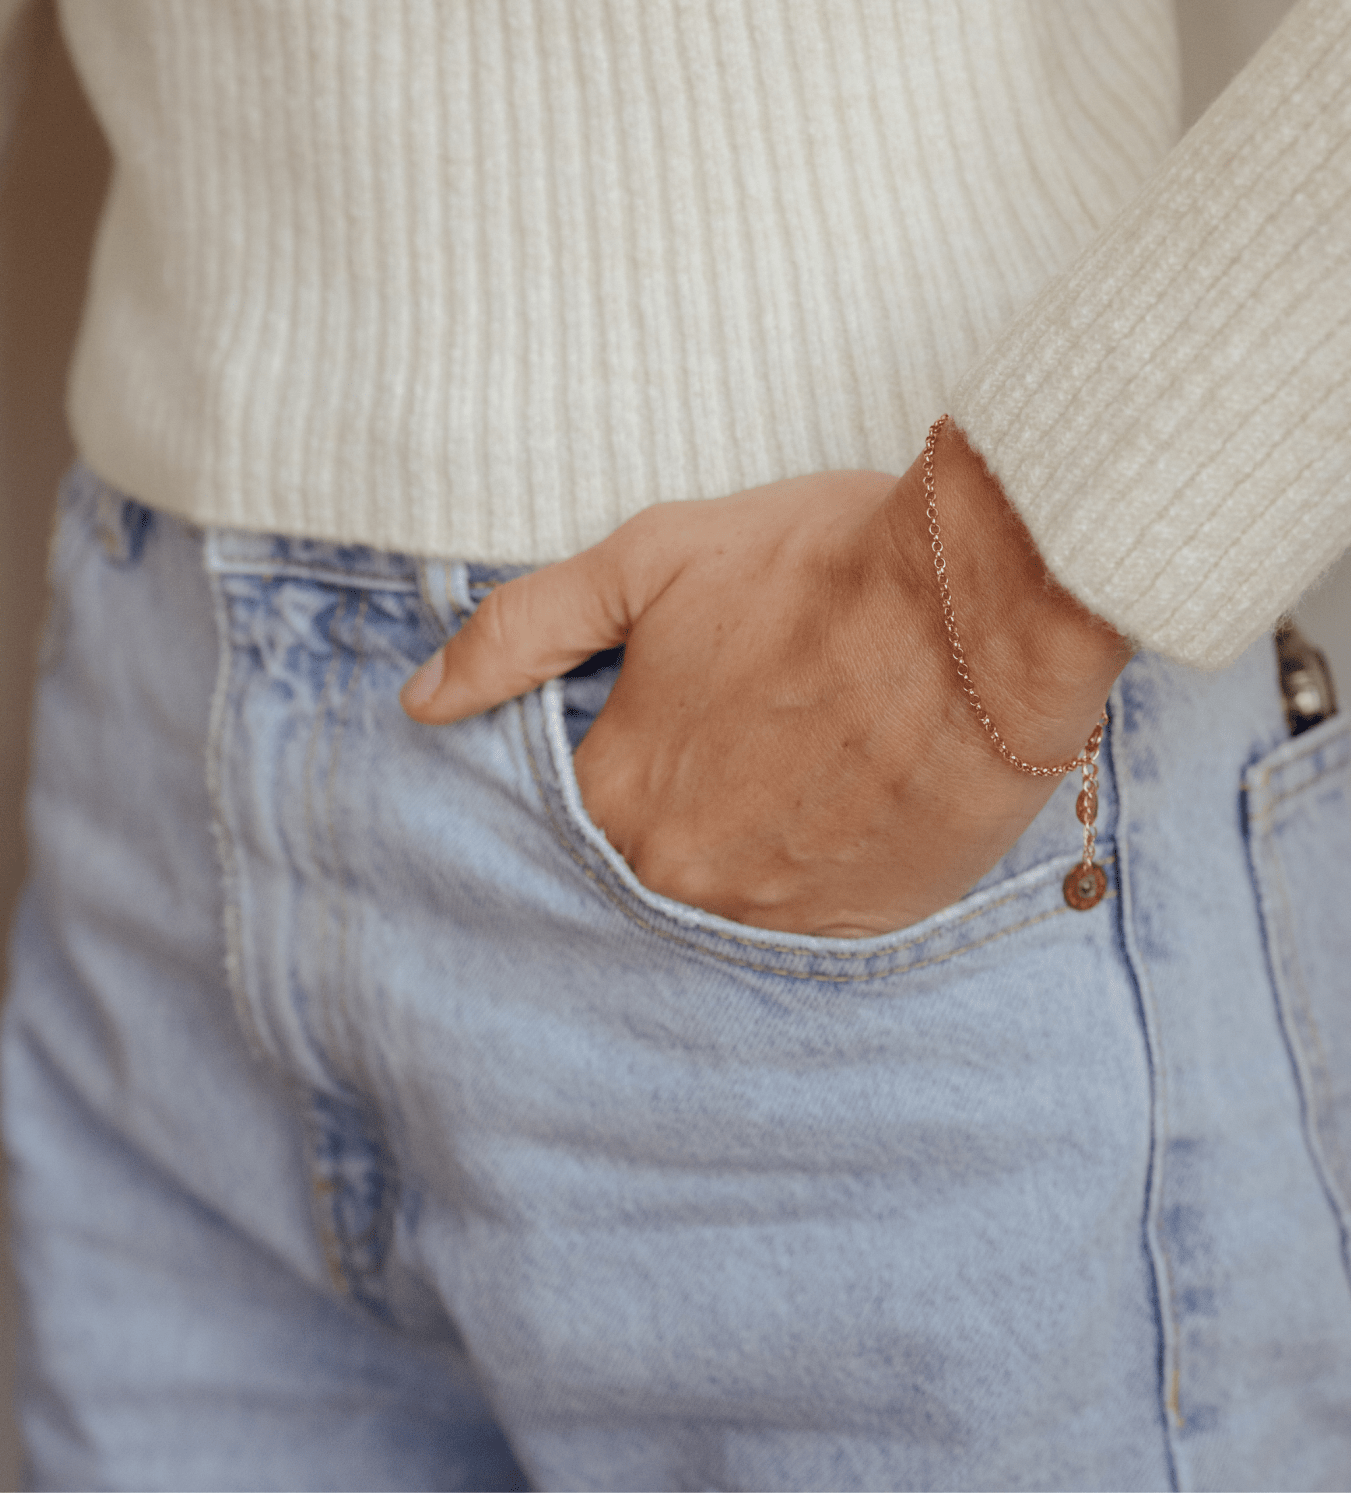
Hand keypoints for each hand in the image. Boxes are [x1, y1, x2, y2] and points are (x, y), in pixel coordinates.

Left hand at [400, 422, 1130, 935]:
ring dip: (725, 859)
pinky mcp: (864, 931)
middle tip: (709, 760)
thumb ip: (524, 631)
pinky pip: (802, 931)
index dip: (584, 775)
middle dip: (653, 822)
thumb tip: (424, 702)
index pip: (551, 825)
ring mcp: (778, 916)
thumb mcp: (650, 560)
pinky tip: (825, 823)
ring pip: (713, 907)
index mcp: (622, 795)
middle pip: (630, 875)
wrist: (988, 602)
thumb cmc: (820, 566)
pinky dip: (799, 885)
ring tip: (771, 788)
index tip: (620, 739)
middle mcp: (684, 880)